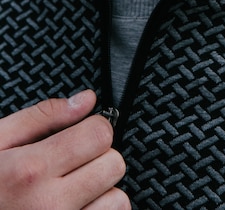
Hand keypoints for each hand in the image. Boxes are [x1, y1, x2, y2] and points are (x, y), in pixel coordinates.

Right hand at [0, 90, 129, 208]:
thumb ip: (43, 116)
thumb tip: (86, 100)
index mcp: (31, 169)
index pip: (99, 134)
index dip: (94, 127)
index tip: (82, 133)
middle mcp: (50, 204)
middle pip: (113, 164)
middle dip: (99, 157)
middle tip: (74, 162)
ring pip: (117, 199)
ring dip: (102, 191)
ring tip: (74, 189)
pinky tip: (77, 208)